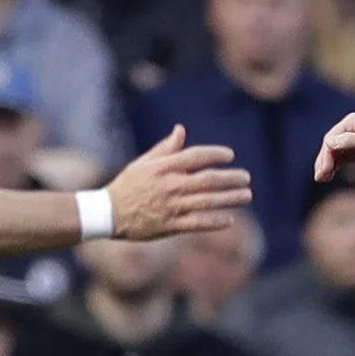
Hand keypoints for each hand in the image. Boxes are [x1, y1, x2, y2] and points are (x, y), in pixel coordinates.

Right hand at [106, 125, 251, 239]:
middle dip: (231, 178)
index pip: (196, 156)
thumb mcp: (144, 162)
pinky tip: (230, 219)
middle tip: (246, 178)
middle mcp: (170, 185)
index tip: (230, 155)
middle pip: (208, 179)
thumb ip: (165, 148)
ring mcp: (171, 207)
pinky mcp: (170, 225)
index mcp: (164, 167)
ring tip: (246, 195)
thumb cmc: (128, 185)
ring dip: (230, 198)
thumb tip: (181, 130)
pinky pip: (198, 224)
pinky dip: (215, 221)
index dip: (215, 154)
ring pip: (208, 201)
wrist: (108, 213)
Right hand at [313, 111, 354, 177]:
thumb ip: (350, 142)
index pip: (331, 139)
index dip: (326, 155)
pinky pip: (339, 158)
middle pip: (329, 146)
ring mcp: (352, 140)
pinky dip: (333, 167)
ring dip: (326, 165)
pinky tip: (328, 177)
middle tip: (320, 178)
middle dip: (324, 161)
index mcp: (353, 123)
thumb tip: (330, 142)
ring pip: (332, 153)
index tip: (325, 170)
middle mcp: (350, 128)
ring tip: (322, 179)